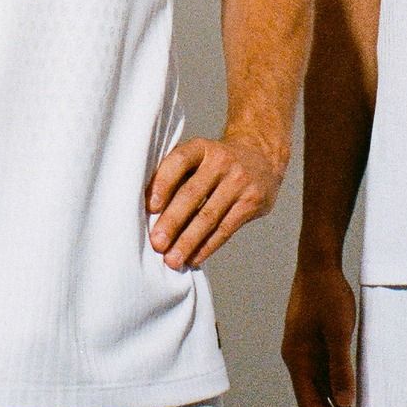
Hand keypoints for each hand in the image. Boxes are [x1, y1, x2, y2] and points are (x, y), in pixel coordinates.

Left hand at [145, 136, 281, 269]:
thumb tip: (145, 211)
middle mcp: (221, 161)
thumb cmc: (216, 163)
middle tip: (157, 243)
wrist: (261, 157)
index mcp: (202, 148)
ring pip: (209, 216)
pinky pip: (226, 229)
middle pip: (192, 193)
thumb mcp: (199, 157)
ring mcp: (239, 182)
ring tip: (172, 259)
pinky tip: (193, 258)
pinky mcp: (252, 202)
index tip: (149, 207)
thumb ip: (176, 175)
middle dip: (172, 221)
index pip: (180, 161)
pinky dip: (207, 246)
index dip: (163, 183)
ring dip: (188, 241)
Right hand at [282, 265, 358, 406]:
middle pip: (311, 403)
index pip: (310, 404)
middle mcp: (296, 361)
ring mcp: (303, 354)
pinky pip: (322, 378)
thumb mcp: (338, 332)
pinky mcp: (312, 346)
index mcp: (297, 360)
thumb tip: (345, 404)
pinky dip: (335, 394)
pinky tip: (351, 400)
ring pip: (316, 392)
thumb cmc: (328, 295)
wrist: (318, 264)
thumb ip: (341, 368)